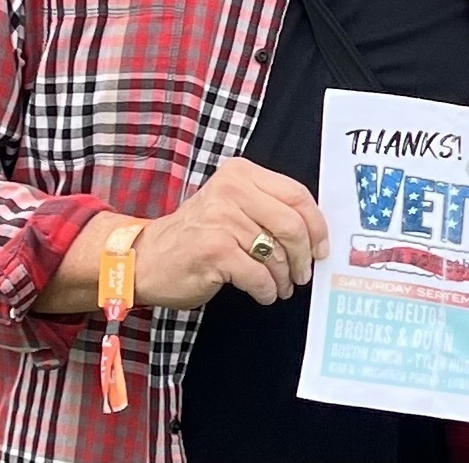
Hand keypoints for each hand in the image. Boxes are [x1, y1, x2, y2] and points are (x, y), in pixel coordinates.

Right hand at [131, 156, 328, 309]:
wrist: (147, 257)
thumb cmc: (197, 234)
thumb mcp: (231, 205)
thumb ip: (267, 207)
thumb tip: (313, 233)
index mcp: (241, 174)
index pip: (297, 194)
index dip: (316, 224)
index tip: (321, 246)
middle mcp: (232, 190)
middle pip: (292, 225)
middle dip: (304, 256)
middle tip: (303, 273)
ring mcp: (222, 219)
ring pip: (276, 254)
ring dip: (284, 278)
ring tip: (280, 287)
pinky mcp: (215, 250)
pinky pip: (259, 276)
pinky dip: (267, 291)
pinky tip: (263, 293)